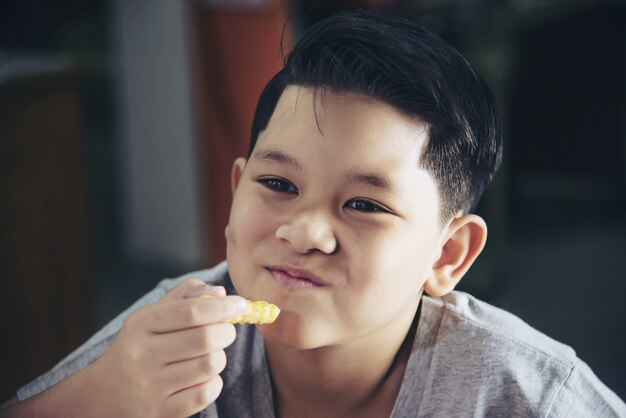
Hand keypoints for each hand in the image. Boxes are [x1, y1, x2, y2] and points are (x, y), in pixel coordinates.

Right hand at [85, 279, 247, 417]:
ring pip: (210, 365)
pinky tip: (203, 377)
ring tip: (210, 354)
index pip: (191, 311)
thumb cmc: (138, 347)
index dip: (223, 307)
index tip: (240, 304)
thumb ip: (185, 296)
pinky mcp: (162, 412)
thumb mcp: (150, 316)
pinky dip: (214, 382)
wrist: (103, 395)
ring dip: (220, 357)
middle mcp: (143, 355)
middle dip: (227, 331)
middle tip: (225, 330)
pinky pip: (206, 392)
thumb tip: (220, 292)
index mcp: (140, 325)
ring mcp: (151, 387)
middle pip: (206, 338)